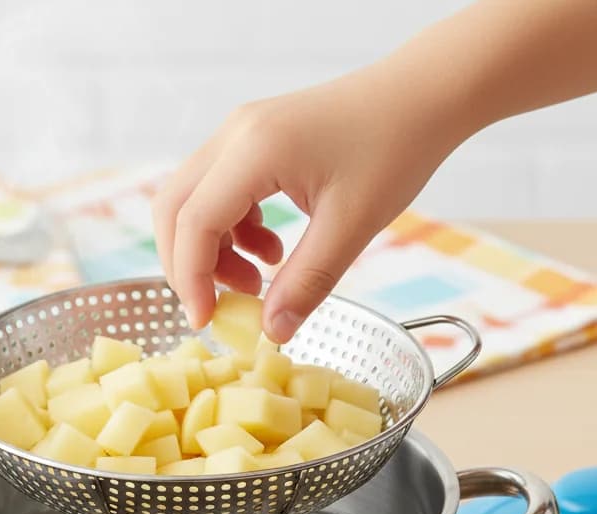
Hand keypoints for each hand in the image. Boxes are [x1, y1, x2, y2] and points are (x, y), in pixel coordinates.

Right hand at [153, 67, 451, 342]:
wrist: (420, 99)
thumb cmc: (395, 149)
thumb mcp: (352, 227)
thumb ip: (307, 282)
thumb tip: (272, 332)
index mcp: (255, 150)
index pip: (194, 222)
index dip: (191, 279)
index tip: (206, 321)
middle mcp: (236, 134)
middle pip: (175, 208)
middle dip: (189, 266)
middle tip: (221, 308)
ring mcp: (242, 133)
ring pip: (194, 201)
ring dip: (214, 251)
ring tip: (257, 281)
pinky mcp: (254, 141)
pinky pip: (220, 194)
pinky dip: (233, 232)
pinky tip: (272, 252)